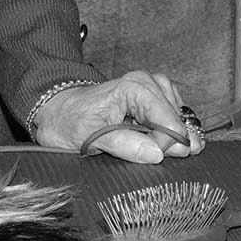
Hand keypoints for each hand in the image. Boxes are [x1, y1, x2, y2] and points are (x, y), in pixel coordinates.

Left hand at [30, 71, 206, 163]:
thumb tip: (156, 154)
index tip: (146, 156)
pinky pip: (176, 121)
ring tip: (146, 147)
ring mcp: (156, 90)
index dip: (162, 146)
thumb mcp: (90, 137)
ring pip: (180, 123)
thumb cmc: (71, 122)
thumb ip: (124, 145)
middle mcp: (150, 83)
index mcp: (136, 87)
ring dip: (169, 141)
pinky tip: (154, 142)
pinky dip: (169, 135)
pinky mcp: (158, 99)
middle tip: (149, 155)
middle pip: (178, 123)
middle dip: (169, 145)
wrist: (60, 112)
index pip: (169, 124)